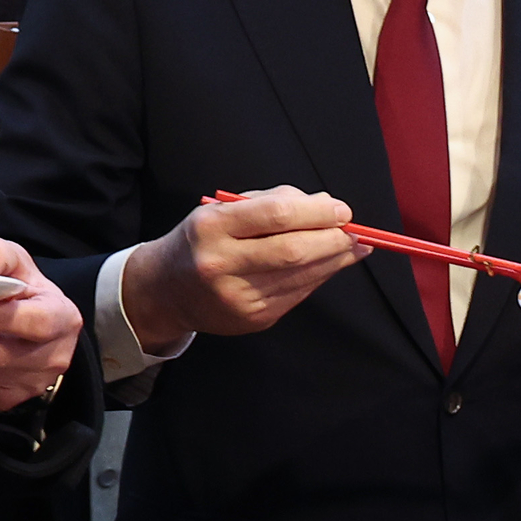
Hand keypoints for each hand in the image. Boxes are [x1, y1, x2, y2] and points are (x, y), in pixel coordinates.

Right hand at [125, 187, 364, 351]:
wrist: (165, 290)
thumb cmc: (202, 241)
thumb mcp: (222, 209)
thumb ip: (272, 202)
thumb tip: (326, 205)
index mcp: (211, 226)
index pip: (276, 215)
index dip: (317, 212)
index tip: (341, 209)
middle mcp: (220, 263)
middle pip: (293, 250)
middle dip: (333, 239)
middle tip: (355, 231)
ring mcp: (236, 296)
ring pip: (301, 276)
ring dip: (335, 260)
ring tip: (354, 246)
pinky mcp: (252, 318)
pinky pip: (298, 294)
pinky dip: (320, 277)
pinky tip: (332, 265)